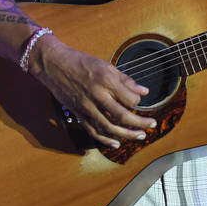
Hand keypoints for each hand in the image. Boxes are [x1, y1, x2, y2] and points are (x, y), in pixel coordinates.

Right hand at [28, 34, 157, 147]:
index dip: (138, 102)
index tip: (140, 101)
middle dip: (140, 123)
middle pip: (123, 116)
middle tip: (151, 126)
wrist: (55, 65)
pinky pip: (93, 131)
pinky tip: (117, 143)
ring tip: (140, 136)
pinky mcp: (78, 114)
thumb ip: (126, 80)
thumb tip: (144, 91)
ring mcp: (87, 107)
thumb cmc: (82, 62)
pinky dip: (106, 139)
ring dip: (127, 135)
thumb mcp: (106, 65)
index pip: (130, 99)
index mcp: (106, 81)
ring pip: (109, 127)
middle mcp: (98, 96)